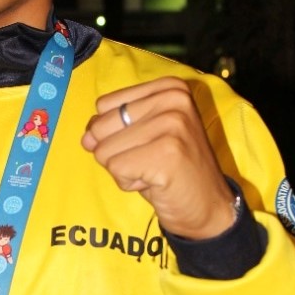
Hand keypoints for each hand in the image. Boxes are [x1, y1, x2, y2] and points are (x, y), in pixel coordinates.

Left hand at [81, 77, 234, 238]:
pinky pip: (116, 169)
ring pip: (105, 150)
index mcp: (170, 87)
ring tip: (154, 171)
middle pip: (101, 126)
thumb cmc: (171, 170)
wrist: (208, 207)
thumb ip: (111, 127)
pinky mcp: (167, 153)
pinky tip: (156, 183)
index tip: (149, 143)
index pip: (104, 105)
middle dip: (118, 152)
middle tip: (152, 161)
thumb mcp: (143, 136)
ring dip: (124, 169)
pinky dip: (129, 183)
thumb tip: (86, 138)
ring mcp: (173, 124)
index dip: (115, 133)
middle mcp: (174, 99)